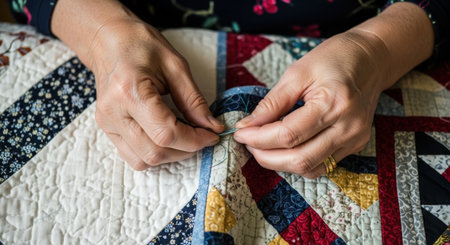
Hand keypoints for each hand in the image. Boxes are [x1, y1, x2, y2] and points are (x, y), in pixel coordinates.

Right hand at [91, 19, 223, 169]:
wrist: (107, 41)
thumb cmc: (141, 45)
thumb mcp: (175, 66)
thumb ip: (194, 100)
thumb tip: (212, 127)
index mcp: (130, 91)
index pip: (166, 133)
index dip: (194, 140)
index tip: (212, 135)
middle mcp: (113, 112)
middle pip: (154, 152)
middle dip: (185, 150)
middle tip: (202, 136)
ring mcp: (106, 123)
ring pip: (142, 160)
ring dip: (170, 156)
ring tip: (185, 138)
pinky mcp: (106, 128)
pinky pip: (132, 156)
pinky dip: (154, 153)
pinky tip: (167, 138)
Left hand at [232, 2, 433, 178]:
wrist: (370, 59)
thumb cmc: (333, 59)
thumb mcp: (297, 72)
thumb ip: (272, 103)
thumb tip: (247, 125)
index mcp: (333, 103)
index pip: (288, 135)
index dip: (258, 138)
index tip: (240, 133)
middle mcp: (348, 127)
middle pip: (299, 159)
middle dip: (266, 156)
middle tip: (248, 143)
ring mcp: (354, 139)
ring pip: (310, 168)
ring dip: (280, 163)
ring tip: (263, 147)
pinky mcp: (355, 145)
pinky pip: (322, 165)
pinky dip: (299, 162)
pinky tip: (285, 149)